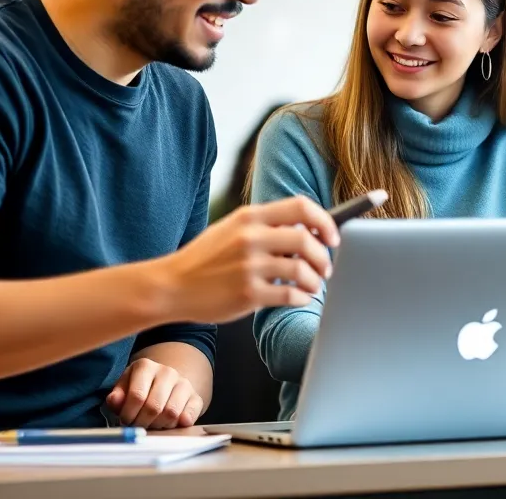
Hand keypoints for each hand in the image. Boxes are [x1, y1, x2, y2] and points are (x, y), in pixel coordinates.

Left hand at [106, 358, 202, 428]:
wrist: (164, 383)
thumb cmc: (139, 388)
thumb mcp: (124, 389)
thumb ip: (116, 397)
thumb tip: (115, 401)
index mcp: (145, 366)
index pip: (137, 396)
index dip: (128, 414)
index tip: (125, 420)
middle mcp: (167, 372)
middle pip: (154, 407)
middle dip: (142, 422)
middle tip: (138, 425)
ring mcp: (184, 384)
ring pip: (171, 413)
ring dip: (158, 425)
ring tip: (151, 423)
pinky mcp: (196, 397)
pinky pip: (188, 417)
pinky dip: (177, 425)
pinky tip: (168, 424)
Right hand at [168, 196, 339, 323]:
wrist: (172, 286)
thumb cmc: (205, 259)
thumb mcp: (231, 229)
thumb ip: (265, 226)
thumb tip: (307, 230)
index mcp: (249, 216)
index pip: (301, 207)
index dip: (325, 221)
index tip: (333, 236)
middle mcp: (251, 237)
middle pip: (307, 240)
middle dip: (323, 257)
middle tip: (325, 268)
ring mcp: (249, 266)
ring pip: (302, 271)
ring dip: (314, 281)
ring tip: (311, 286)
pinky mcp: (248, 293)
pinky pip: (290, 295)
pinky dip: (301, 297)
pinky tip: (297, 298)